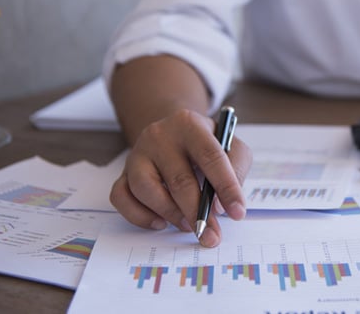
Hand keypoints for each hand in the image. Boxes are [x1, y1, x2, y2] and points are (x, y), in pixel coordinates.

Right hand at [109, 109, 251, 247]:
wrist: (175, 132)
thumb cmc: (208, 144)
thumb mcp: (231, 146)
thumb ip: (235, 169)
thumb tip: (218, 206)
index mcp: (190, 124)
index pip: (211, 156)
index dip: (226, 187)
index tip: (238, 213)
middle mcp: (159, 136)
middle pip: (179, 179)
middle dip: (198, 213)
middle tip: (212, 235)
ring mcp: (137, 154)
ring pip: (145, 190)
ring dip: (171, 215)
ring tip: (189, 225)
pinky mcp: (123, 172)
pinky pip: (122, 198)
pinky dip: (140, 216)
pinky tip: (161, 222)